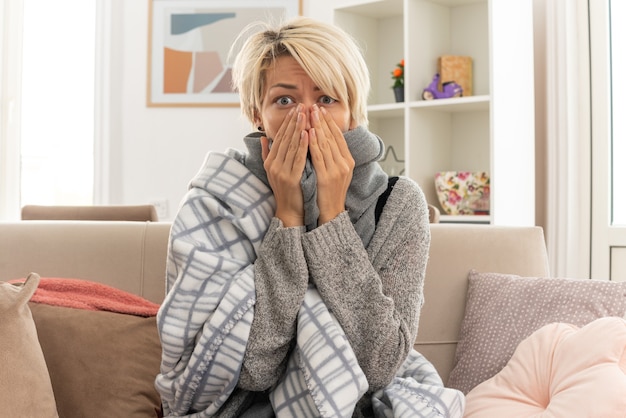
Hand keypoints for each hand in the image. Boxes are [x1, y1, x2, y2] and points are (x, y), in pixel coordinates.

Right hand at [261, 104, 308, 226]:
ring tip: (305, 115)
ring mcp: (281, 171)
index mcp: (270, 161)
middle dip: (294, 121)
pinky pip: (298, 159)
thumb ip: (267, 154)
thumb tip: (263, 138)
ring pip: (291, 146)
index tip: (295, 109)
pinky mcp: (291, 178)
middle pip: (285, 138)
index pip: (279, 137)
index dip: (287, 122)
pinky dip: (302, 145)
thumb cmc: (285, 191)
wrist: (289, 212)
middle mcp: (273, 165)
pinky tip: (307, 134)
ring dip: (298, 128)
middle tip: (301, 106)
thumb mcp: (272, 171)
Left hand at [308, 104, 354, 223]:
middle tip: (314, 106)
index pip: (338, 136)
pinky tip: (309, 132)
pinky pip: (319, 156)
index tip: (321, 110)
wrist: (332, 212)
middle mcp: (345, 163)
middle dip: (322, 120)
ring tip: (310, 114)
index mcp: (348, 161)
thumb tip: (327, 139)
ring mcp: (337, 170)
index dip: (330, 122)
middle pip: (332, 137)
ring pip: (326, 143)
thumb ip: (334, 155)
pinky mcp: (327, 176)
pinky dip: (314, 143)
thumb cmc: (331, 192)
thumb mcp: (338, 171)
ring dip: (317, 127)